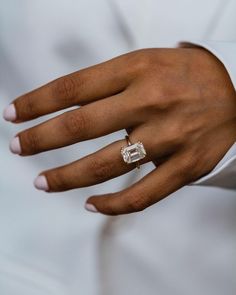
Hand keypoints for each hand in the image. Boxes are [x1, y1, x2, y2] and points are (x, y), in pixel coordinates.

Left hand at [3, 48, 235, 214]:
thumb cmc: (188, 75)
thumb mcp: (149, 61)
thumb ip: (111, 81)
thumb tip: (70, 105)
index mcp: (138, 69)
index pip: (73, 88)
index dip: (37, 102)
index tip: (14, 114)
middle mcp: (150, 101)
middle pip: (80, 126)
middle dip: (40, 139)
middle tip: (17, 147)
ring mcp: (169, 137)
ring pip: (104, 165)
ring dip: (66, 177)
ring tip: (43, 182)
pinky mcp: (186, 166)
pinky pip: (142, 195)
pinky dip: (112, 205)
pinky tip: (91, 205)